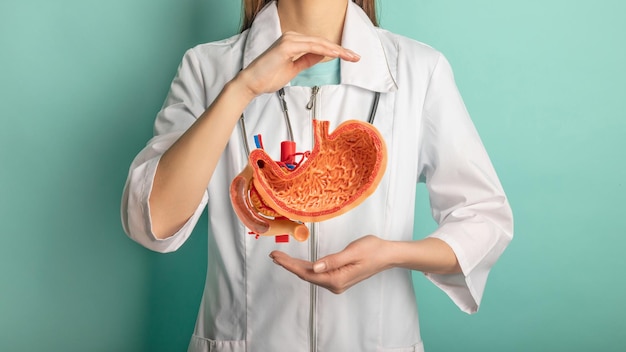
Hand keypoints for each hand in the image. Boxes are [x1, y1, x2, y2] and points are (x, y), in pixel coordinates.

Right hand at [235, 31, 359, 97]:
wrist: (251, 83)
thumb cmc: (267, 77)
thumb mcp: (294, 69)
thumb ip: (307, 60)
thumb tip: (321, 56)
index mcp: (293, 42)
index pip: (319, 45)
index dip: (336, 50)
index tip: (349, 57)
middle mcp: (291, 37)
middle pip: (322, 41)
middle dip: (341, 50)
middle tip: (355, 56)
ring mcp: (289, 40)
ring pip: (319, 43)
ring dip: (336, 50)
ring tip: (349, 56)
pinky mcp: (286, 46)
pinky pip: (311, 47)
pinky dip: (325, 50)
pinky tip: (335, 55)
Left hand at [270, 235, 391, 293]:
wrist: (387, 255)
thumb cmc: (373, 250)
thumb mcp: (352, 252)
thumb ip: (333, 260)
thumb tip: (315, 267)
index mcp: (337, 279)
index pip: (307, 273)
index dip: (289, 265)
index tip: (276, 256)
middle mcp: (335, 284)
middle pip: (306, 275)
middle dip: (289, 265)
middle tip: (273, 255)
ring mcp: (336, 282)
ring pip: (311, 275)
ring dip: (295, 266)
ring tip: (281, 258)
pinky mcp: (338, 277)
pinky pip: (318, 273)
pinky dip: (306, 267)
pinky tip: (298, 263)